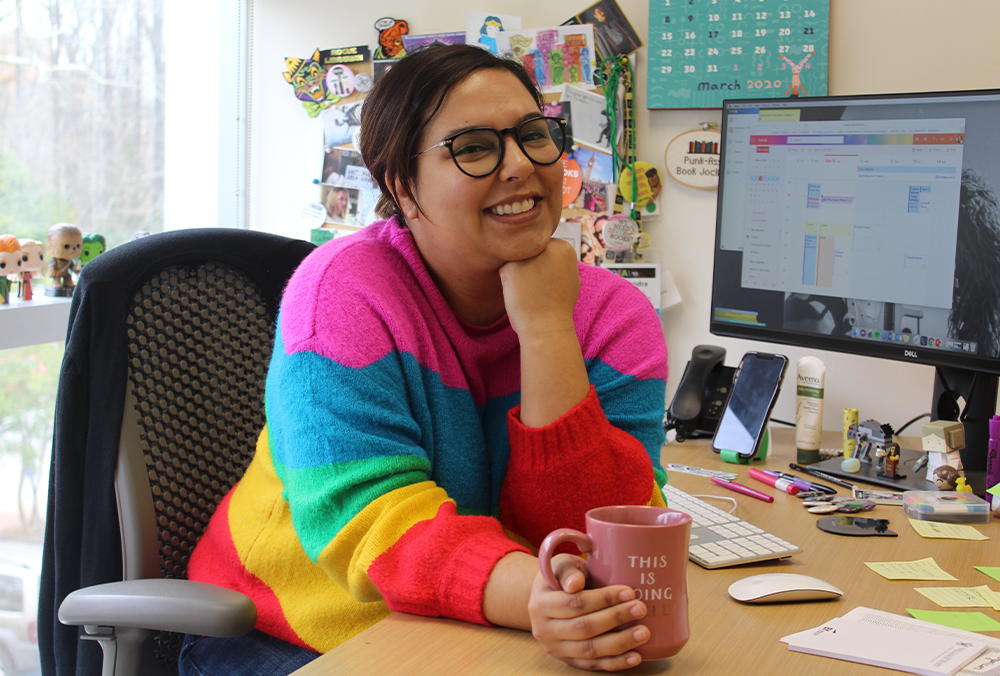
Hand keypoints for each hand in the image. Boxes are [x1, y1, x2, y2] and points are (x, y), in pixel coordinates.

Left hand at [499, 238, 579, 339]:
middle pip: (529, 250)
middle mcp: (548, 246)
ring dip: (518, 271)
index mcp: (564, 247)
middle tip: (536, 286)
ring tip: (529, 290)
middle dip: (529, 264)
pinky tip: (519, 292)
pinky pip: (504, 268)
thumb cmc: (558, 307)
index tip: (546, 281)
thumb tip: (552, 251)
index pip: (543, 248)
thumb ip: (560, 260)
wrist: (547, 326)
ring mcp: (529, 254)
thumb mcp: (570, 277)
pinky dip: (507, 281)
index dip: (542, 265)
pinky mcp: (512, 265)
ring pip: (516, 258)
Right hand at [528, 553, 649, 670]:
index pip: (576, 603)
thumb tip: (575, 584)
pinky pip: (594, 665)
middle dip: (615, 618)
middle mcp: (545, 630)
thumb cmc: (561, 578)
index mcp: (541, 604)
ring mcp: (557, 648)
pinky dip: (616, 663)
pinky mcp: (568, 660)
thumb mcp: (561, 566)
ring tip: (643, 632)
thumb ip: (568, 571)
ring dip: (620, 643)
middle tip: (640, 609)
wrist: (547, 600)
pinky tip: (635, 656)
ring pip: (590, 650)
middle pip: (584, 628)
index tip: (629, 592)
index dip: (603, 599)